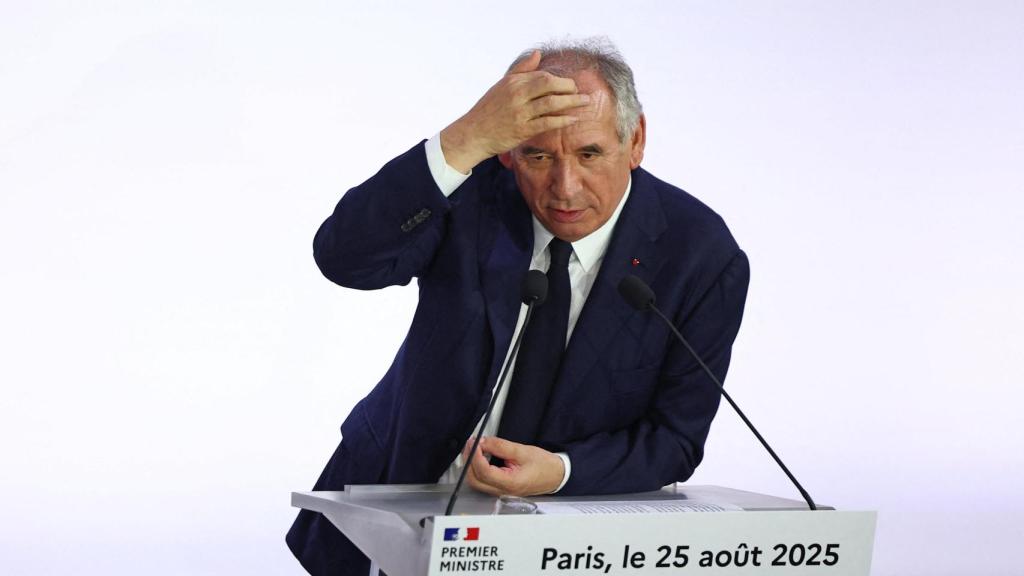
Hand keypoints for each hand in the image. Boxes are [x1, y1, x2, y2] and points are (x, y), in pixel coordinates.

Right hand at [440, 50, 590, 172]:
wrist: (473, 134)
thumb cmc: (488, 110)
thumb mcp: (501, 85)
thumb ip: (521, 69)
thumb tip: (538, 53)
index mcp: (513, 82)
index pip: (542, 75)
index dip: (560, 80)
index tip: (570, 85)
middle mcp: (516, 94)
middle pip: (549, 84)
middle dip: (569, 87)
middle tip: (582, 92)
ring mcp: (520, 112)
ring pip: (551, 102)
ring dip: (572, 102)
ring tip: (585, 102)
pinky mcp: (522, 129)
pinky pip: (548, 122)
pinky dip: (563, 119)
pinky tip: (573, 118)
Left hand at [462, 436, 565, 496]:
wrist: (556, 476)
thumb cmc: (544, 466)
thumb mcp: (523, 451)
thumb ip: (501, 446)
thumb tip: (483, 441)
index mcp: (511, 483)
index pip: (484, 472)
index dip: (475, 455)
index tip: (475, 442)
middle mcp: (503, 491)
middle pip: (475, 480)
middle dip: (469, 460)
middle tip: (471, 443)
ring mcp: (500, 492)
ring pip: (476, 482)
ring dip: (471, 465)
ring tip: (474, 448)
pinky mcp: (500, 488)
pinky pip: (482, 481)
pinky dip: (476, 469)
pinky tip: (479, 456)